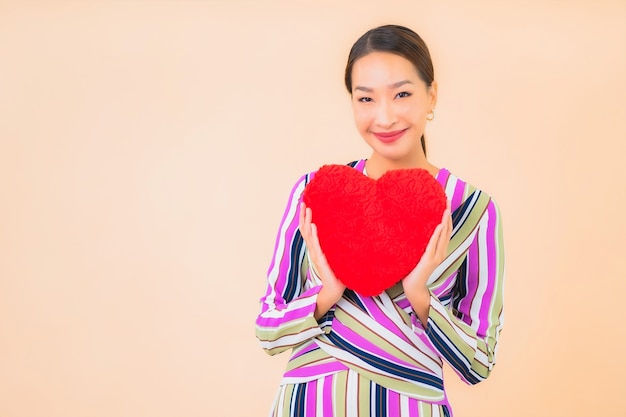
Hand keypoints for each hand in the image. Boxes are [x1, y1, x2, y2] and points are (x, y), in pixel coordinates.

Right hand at [299, 203, 345, 318]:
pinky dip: (314, 236)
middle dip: (303, 216)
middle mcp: (314, 251)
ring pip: (309, 235)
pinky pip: (317, 246)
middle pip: (305, 230)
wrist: (335, 289)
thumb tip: (347, 233)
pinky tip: (314, 226)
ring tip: (307, 209)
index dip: (305, 219)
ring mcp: (316, 255)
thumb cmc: (337, 273)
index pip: (308, 231)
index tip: (305, 206)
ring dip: (307, 221)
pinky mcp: (322, 261)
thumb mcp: (336, 256)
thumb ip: (337, 246)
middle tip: (303, 202)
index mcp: (317, 249)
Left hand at [402, 200, 451, 323]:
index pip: (445, 230)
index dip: (447, 217)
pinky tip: (439, 225)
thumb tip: (413, 229)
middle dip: (447, 215)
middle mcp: (441, 252)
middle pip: (447, 230)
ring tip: (445, 209)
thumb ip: (419, 244)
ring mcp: (436, 257)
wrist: (413, 287)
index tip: (445, 203)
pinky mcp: (428, 261)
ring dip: (445, 221)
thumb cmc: (413, 271)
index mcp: (439, 250)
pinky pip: (433, 245)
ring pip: (443, 235)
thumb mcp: (418, 254)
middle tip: (447, 200)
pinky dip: (437, 234)